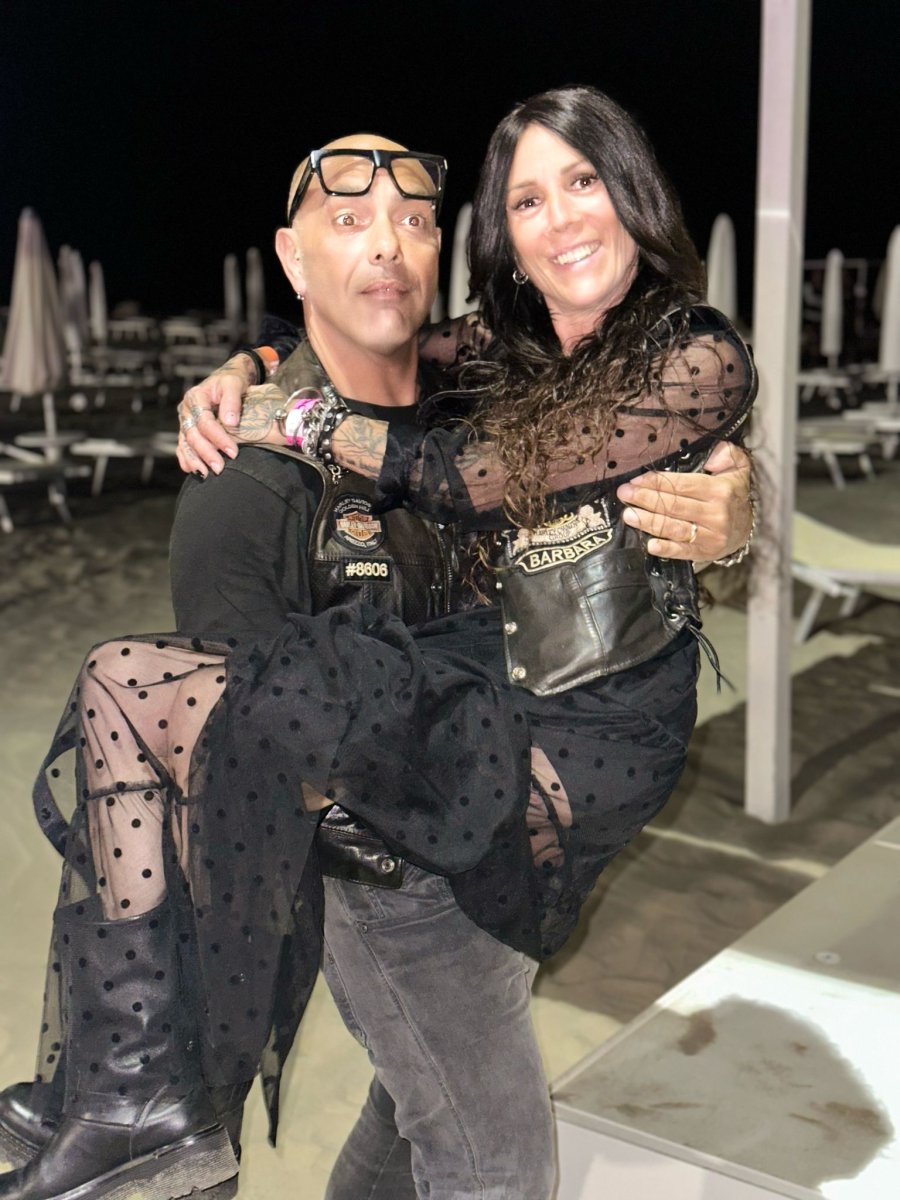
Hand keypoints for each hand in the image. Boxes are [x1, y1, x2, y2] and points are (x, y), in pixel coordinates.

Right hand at [176, 355, 256, 476]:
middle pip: (192, 435)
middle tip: (220, 468)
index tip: (234, 452)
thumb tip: (230, 422)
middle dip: (206, 453)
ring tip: (206, 474)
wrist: (227, 380)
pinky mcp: (187, 430)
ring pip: (185, 443)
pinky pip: (183, 446)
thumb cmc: (232, 381)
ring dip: (195, 460)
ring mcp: (185, 421)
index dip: (219, 438)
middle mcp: (186, 410)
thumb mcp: (234, 384)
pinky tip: (195, 471)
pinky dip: (187, 459)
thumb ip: (232, 401)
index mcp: (196, 397)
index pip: (205, 422)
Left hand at [616, 442, 751, 561]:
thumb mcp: (737, 468)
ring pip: (674, 528)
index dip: (658, 482)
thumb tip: (712, 454)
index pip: (683, 485)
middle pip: (674, 506)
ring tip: (628, 515)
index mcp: (720, 491)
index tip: (636, 479)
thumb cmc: (732, 494)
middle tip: (624, 493)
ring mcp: (711, 536)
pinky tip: (650, 544)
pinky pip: (683, 551)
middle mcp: (716, 514)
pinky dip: (666, 549)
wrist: (745, 528)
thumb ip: (728, 454)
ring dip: (648, 522)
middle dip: (645, 499)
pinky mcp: (705, 552)